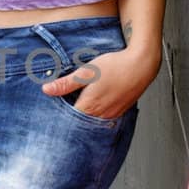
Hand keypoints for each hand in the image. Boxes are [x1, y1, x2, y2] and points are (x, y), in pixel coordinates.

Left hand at [41, 45, 159, 118]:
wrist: (142, 65)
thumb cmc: (115, 66)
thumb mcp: (86, 72)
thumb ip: (66, 84)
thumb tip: (46, 90)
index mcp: (89, 106)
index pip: (68, 120)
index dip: (58, 117)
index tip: (50, 113)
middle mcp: (100, 115)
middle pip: (79, 123)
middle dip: (70, 119)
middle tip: (62, 109)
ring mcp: (111, 115)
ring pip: (91, 121)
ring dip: (83, 116)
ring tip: (77, 105)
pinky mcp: (119, 112)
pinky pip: (103, 119)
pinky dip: (95, 114)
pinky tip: (93, 104)